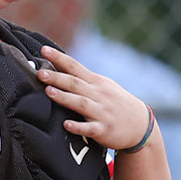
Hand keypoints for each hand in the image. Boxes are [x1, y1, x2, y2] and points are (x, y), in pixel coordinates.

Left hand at [36, 47, 152, 151]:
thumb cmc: (116, 103)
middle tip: (40, 73)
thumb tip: (58, 68)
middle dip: (57, 77)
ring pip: (81, 103)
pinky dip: (78, 126)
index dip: (59, 58)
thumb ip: (83, 79)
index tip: (44, 49)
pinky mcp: (104, 130)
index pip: (75, 66)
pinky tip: (66, 125)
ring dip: (65, 97)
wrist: (140, 125)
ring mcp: (102, 112)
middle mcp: (99, 95)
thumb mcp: (104, 86)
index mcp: (96, 82)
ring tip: (49, 92)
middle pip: (75, 84)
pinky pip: (90, 128)